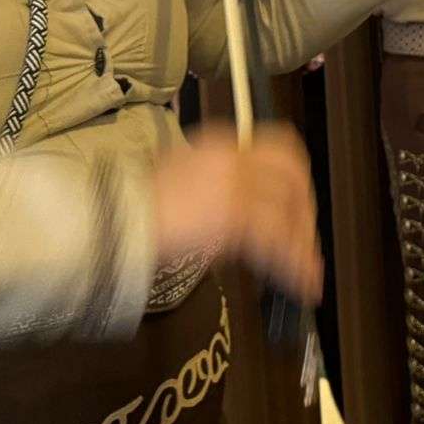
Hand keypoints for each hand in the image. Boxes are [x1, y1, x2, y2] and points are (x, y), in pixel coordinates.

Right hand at [151, 122, 321, 304]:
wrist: (116, 218)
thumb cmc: (138, 206)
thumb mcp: (182, 179)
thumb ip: (220, 187)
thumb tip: (247, 213)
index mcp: (221, 144)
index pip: (281, 148)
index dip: (298, 178)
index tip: (301, 202)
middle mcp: (233, 158)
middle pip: (292, 176)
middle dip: (304, 211)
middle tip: (306, 240)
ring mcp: (235, 184)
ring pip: (289, 211)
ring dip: (302, 244)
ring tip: (306, 271)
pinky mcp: (233, 214)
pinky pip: (276, 239)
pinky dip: (293, 263)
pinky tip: (298, 280)